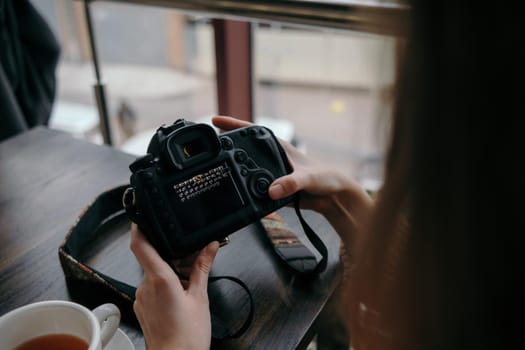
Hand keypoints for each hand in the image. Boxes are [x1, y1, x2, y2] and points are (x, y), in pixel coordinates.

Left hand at [130, 224, 218, 349]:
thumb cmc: (188, 336)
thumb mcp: (200, 297)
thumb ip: (202, 268)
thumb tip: (210, 246)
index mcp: (159, 279)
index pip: (140, 245)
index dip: (138, 228)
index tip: (142, 217)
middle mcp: (145, 287)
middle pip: (152, 259)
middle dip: (170, 256)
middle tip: (189, 260)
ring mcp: (141, 298)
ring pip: (152, 274)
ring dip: (168, 272)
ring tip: (188, 284)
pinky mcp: (142, 308)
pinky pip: (151, 288)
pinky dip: (164, 285)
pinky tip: (179, 295)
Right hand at [212, 116, 373, 257]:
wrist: (333, 196)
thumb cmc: (325, 177)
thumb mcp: (308, 177)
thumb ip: (291, 183)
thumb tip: (272, 190)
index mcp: (279, 146)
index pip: (251, 131)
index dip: (233, 125)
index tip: (214, 121)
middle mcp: (272, 157)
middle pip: (244, 149)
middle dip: (226, 145)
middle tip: (207, 146)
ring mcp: (271, 172)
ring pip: (246, 168)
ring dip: (233, 169)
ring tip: (214, 168)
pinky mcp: (272, 187)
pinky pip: (253, 187)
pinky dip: (243, 188)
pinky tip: (233, 191)